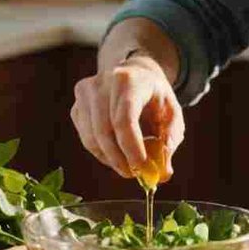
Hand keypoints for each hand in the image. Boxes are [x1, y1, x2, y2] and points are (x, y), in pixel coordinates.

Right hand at [70, 54, 184, 179]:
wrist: (135, 74)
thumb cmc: (155, 96)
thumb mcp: (172, 113)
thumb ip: (170, 140)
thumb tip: (163, 173)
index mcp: (129, 80)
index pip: (124, 118)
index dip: (131, 146)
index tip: (141, 168)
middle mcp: (102, 83)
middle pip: (104, 131)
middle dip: (119, 159)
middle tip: (135, 174)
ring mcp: (85, 94)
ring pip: (91, 138)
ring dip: (111, 159)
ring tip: (129, 165)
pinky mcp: (76, 106)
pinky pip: (86, 139)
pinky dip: (101, 153)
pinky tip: (117, 153)